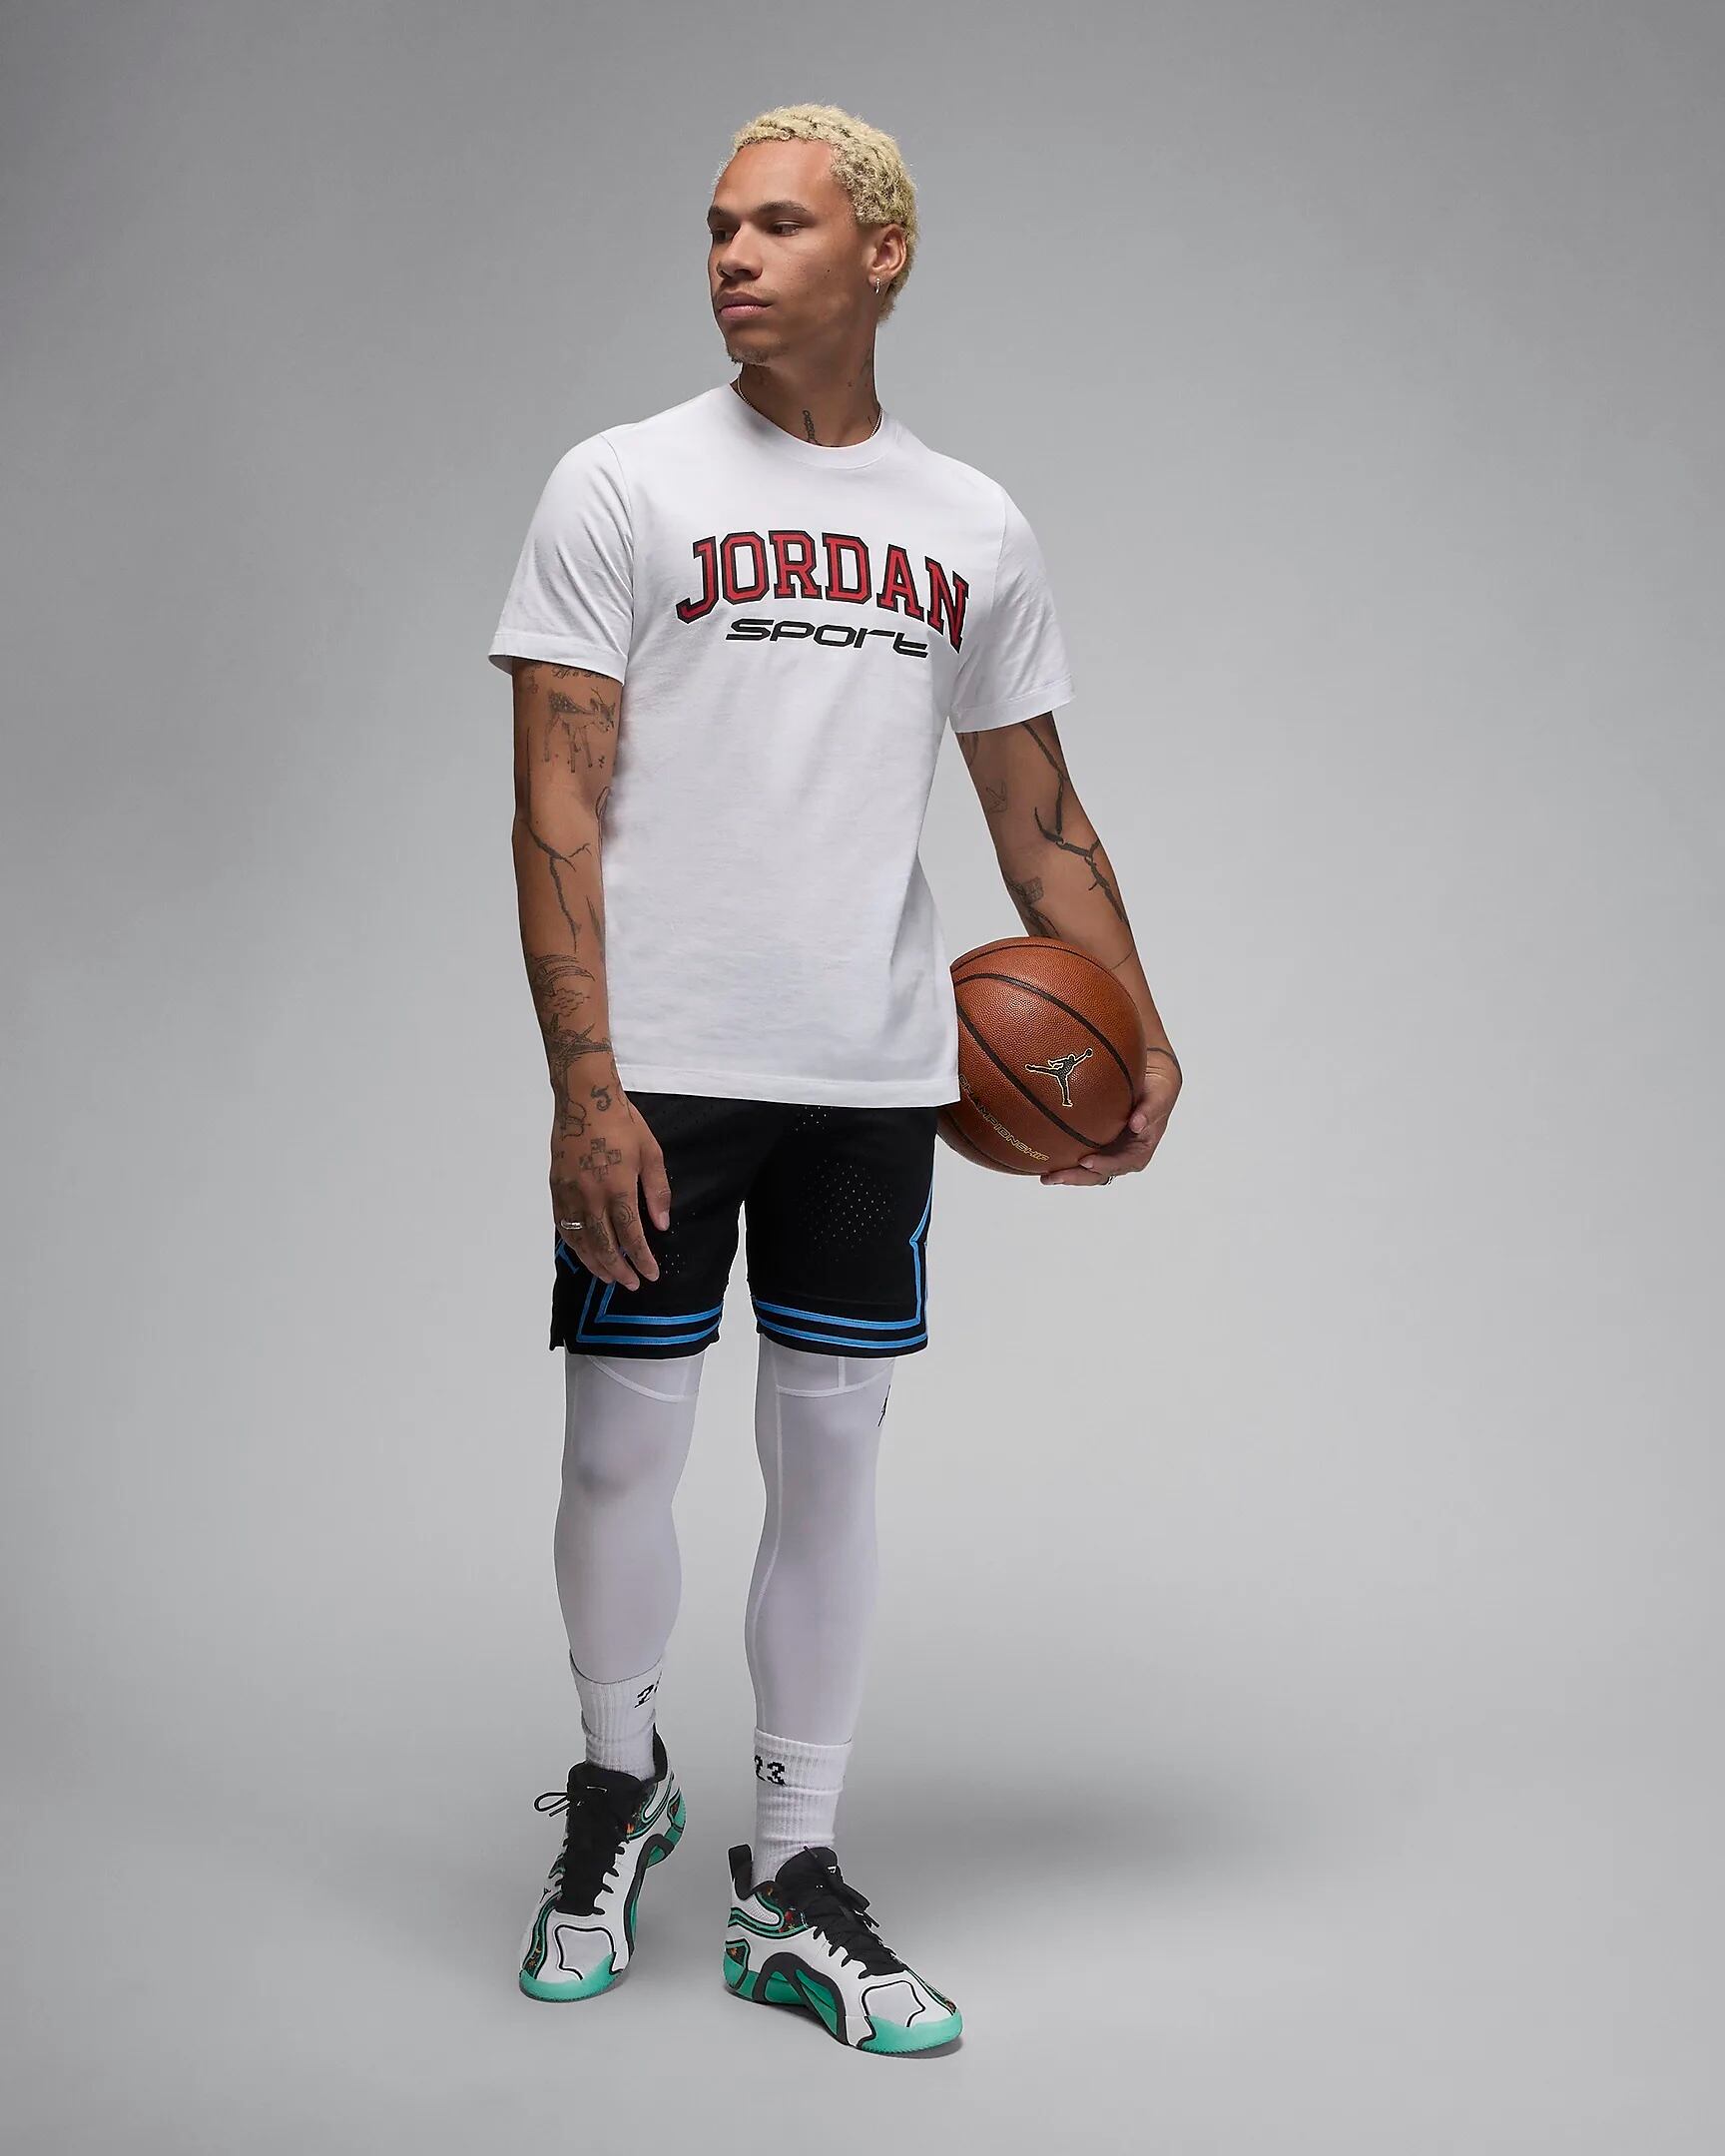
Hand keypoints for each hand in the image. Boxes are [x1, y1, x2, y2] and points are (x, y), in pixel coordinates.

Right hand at [551, 1096, 671, 1288]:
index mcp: (618, 1187)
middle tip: (632, 1284)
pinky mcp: (555, 1188)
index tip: (650, 1274)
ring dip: (595, 1263)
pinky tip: (584, 1254)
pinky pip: (563, 1226)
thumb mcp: (651, 1152)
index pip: (631, 1235)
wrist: (584, 1098)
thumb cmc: (623, 1123)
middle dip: (619, 1270)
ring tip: (608, 1277)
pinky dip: (574, 1245)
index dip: (641, 1258)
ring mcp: (569, 1193)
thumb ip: (657, 1191)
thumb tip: (662, 1225)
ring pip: (580, 1240)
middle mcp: (591, 1196)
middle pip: (604, 1245)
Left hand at [1040, 1045, 1180, 1187]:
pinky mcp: (1097, 1145)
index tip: (1086, 1161)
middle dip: (1076, 1177)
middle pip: (1098, 1174)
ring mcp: (1109, 1153)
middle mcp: (1122, 1157)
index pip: (1120, 1164)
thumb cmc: (1157, 1091)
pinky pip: (1079, 1155)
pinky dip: (1064, 1159)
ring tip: (1044, 1177)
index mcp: (1139, 1152)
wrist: (1152, 1083)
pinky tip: (1044, 1159)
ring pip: (1086, 1170)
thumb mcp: (1159, 1098)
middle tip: (1054, 1177)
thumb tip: (1137, 1124)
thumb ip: (1150, 1110)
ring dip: (1066, 1174)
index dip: (1103, 1165)